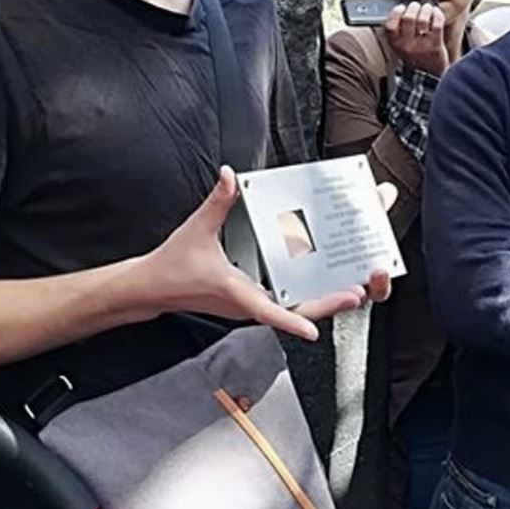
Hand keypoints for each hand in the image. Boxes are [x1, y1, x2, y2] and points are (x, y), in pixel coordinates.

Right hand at [144, 168, 370, 339]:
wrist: (154, 288)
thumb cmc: (172, 266)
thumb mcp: (196, 230)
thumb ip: (217, 202)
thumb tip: (230, 176)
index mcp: (235, 292)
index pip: (266, 312)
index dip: (290, 322)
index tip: (314, 331)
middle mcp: (247, 305)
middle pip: (294, 311)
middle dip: (326, 304)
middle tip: (356, 292)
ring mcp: (250, 306)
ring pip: (292, 309)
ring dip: (321, 300)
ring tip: (350, 287)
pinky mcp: (250, 302)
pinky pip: (284, 303)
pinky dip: (305, 294)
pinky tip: (321, 281)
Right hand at [385, 0, 449, 75]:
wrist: (428, 76)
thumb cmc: (414, 53)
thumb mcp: (401, 40)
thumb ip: (398, 18)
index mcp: (395, 43)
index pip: (390, 25)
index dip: (396, 12)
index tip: (402, 6)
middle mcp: (406, 46)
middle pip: (408, 18)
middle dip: (414, 7)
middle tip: (417, 6)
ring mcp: (421, 47)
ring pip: (423, 19)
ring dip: (426, 9)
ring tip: (427, 8)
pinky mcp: (435, 47)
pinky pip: (437, 24)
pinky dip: (437, 14)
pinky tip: (436, 13)